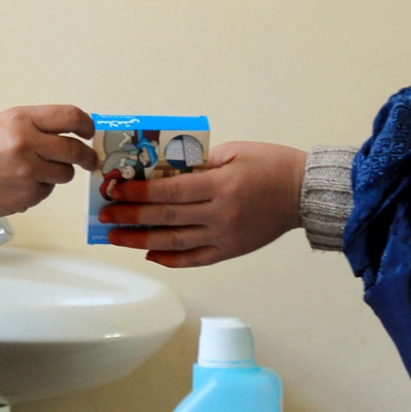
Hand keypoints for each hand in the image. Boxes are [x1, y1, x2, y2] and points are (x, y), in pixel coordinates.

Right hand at [0, 105, 96, 235]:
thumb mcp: (2, 125)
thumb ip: (35, 126)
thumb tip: (70, 131)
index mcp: (21, 119)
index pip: (70, 116)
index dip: (86, 124)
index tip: (89, 132)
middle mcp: (27, 143)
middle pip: (74, 149)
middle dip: (86, 156)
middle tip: (89, 160)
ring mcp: (28, 171)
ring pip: (65, 174)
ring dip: (58, 174)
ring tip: (36, 172)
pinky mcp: (27, 195)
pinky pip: (47, 191)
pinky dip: (39, 189)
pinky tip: (18, 185)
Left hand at [101, 141, 306, 267]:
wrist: (304, 193)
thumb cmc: (271, 164)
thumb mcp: (234, 152)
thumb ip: (198, 162)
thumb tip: (161, 171)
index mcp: (220, 186)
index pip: (169, 192)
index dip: (138, 193)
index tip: (114, 191)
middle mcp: (220, 215)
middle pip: (166, 219)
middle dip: (131, 218)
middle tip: (105, 216)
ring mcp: (225, 236)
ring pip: (175, 243)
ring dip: (141, 241)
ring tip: (116, 237)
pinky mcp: (231, 250)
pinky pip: (195, 259)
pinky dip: (171, 259)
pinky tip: (150, 253)